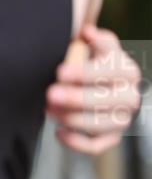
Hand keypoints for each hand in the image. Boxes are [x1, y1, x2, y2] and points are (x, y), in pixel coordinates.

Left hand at [47, 26, 141, 154]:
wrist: (96, 87)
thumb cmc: (93, 64)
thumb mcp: (98, 49)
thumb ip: (96, 40)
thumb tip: (87, 32)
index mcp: (127, 72)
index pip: (114, 71)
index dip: (87, 72)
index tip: (60, 72)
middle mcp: (129, 96)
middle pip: (109, 100)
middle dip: (77, 98)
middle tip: (50, 93)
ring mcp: (121, 119)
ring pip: (102, 124)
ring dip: (73, 119)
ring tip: (49, 110)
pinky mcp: (110, 138)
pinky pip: (96, 146)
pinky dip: (76, 142)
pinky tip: (58, 132)